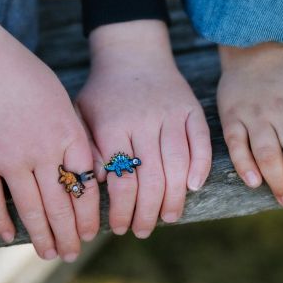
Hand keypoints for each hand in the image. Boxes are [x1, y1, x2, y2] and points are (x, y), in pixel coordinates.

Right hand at [0, 0, 98, 260]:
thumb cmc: (23, 73)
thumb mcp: (62, 101)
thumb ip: (74, 136)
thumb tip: (86, 168)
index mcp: (69, 135)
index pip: (87, 186)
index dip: (90, 214)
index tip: (93, 232)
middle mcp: (44, 152)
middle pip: (62, 205)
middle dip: (70, 234)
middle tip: (73, 254)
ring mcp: (10, 159)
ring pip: (30, 209)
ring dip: (42, 236)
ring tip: (49, 255)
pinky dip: (0, 220)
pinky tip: (8, 236)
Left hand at [76, 19, 210, 236]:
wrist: (132, 52)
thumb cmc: (104, 92)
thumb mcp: (82, 116)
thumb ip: (88, 150)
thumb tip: (98, 183)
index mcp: (113, 126)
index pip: (121, 179)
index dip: (122, 209)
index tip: (120, 227)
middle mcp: (144, 121)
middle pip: (152, 178)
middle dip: (148, 212)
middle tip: (143, 230)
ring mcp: (170, 115)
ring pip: (177, 165)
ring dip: (174, 197)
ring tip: (168, 217)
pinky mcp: (191, 109)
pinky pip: (201, 142)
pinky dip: (200, 166)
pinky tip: (193, 187)